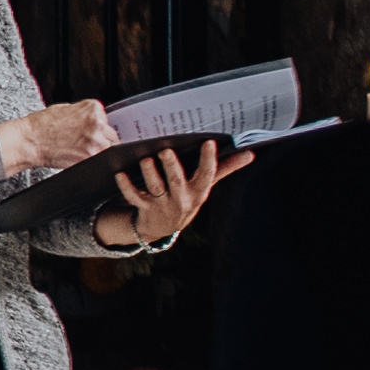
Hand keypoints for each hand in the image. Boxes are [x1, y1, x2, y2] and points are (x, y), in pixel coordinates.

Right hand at [2, 98, 117, 171]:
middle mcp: (97, 123)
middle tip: (82, 142)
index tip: (87, 132)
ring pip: (108, 148)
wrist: (29, 140)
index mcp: (93, 108)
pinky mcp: (91, 156)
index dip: (97, 128)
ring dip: (96, 150)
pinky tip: (76, 155)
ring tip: (77, 149)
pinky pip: (99, 160)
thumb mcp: (66, 109)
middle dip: (100, 139)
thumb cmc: (41, 126)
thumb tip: (96, 122)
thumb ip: (85, 114)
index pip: (107, 120)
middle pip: (111, 135)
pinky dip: (90, 159)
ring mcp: (96, 140)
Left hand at [108, 138, 246, 241]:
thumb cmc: (187, 196)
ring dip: (149, 174)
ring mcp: (163, 205)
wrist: (164, 226)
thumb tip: (250, 153)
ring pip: (155, 189)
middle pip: (176, 181)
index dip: (209, 159)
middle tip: (165, 150)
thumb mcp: (206, 185)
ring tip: (145, 159)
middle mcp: (182, 198)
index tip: (209, 142)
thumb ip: (226, 168)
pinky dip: (126, 186)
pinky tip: (120, 174)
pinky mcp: (144, 208)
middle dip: (171, 166)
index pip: (207, 174)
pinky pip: (134, 197)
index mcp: (199, 191)